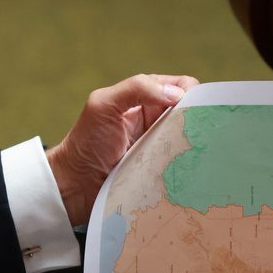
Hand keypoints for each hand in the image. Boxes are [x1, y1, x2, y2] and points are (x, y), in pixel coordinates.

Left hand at [46, 73, 198, 225]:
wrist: (74, 185)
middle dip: (198, 120)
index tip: (190, 110)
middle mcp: (157, 119)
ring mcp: (161, 145)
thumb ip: (136, 88)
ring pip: (191, 138)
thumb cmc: (85, 143)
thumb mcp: (103, 105)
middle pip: (192, 112)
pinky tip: (189, 169)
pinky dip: (189, 164)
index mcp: (146, 97)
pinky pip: (183, 163)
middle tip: (197, 135)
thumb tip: (177, 93)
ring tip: (195, 154)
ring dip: (194, 144)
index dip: (192, 94)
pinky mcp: (162, 169)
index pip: (182, 86)